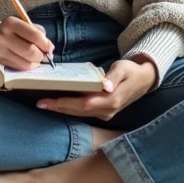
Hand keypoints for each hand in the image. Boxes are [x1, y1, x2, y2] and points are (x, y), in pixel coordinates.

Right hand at [0, 17, 53, 70]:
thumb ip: (37, 33)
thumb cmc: (10, 30)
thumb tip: (49, 48)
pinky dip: (27, 66)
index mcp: (11, 23)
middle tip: (44, 55)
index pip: (34, 35)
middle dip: (41, 55)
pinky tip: (27, 62)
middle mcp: (3, 36)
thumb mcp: (22, 25)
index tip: (50, 48)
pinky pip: (19, 68)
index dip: (45, 44)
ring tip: (36, 59)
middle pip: (30, 51)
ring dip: (35, 63)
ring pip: (25, 63)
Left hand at [35, 57, 155, 121]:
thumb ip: (113, 77)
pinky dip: (70, 108)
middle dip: (58, 107)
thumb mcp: (123, 68)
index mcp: (111, 100)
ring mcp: (106, 113)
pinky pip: (83, 112)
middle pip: (78, 111)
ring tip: (45, 103)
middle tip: (39, 103)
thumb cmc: (132, 71)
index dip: (65, 103)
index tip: (48, 100)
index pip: (83, 104)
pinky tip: (59, 103)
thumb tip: (105, 86)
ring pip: (79, 113)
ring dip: (62, 109)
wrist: (144, 80)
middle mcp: (107, 110)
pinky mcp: (104, 112)